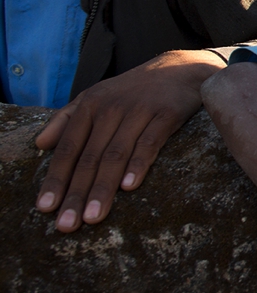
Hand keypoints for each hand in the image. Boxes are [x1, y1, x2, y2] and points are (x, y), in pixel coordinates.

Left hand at [35, 49, 224, 231]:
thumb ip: (66, 119)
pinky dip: (138, 164)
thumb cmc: (134, 90)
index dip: (56, 179)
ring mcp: (139, 111)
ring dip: (103, 187)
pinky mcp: (166, 114)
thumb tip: (39, 145)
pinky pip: (150, 142)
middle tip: (67, 224)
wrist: (181, 68)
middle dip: (77, 192)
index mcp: (90, 106)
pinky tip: (129, 187)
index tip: (45, 208)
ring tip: (93, 217)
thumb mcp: (96, 96)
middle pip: (90, 157)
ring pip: (116, 154)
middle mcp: (111, 108)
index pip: (68, 148)